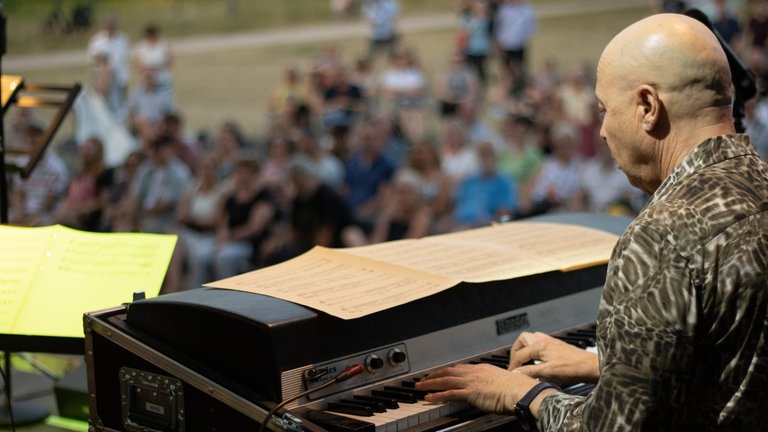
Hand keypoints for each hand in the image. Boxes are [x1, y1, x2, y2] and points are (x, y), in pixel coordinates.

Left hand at [415, 363, 538, 413]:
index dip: (448, 371)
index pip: (460, 368)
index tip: (440, 374)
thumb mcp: (503, 382)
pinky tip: (428, 398)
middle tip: (424, 379)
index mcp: (483, 368)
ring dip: (430, 384)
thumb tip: (493, 389)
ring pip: (445, 380)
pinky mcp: (471, 392)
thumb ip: (494, 384)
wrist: (521, 391)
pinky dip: (437, 395)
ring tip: (420, 387)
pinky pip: (449, 393)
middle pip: (449, 371)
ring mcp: (472, 382)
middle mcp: (475, 372)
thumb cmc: (518, 389)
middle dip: (434, 375)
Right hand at [509, 331, 598, 384]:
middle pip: (522, 340)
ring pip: (531, 338)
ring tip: (524, 359)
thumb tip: (515, 373)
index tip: (511, 373)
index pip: (519, 355)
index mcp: (539, 346)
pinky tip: (538, 358)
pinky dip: (534, 348)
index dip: (512, 365)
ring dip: (525, 347)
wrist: (590, 366)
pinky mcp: (557, 344)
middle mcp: (544, 340)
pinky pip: (539, 341)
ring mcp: (551, 341)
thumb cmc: (572, 369)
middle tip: (514, 362)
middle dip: (516, 351)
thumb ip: (529, 371)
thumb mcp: (547, 373)